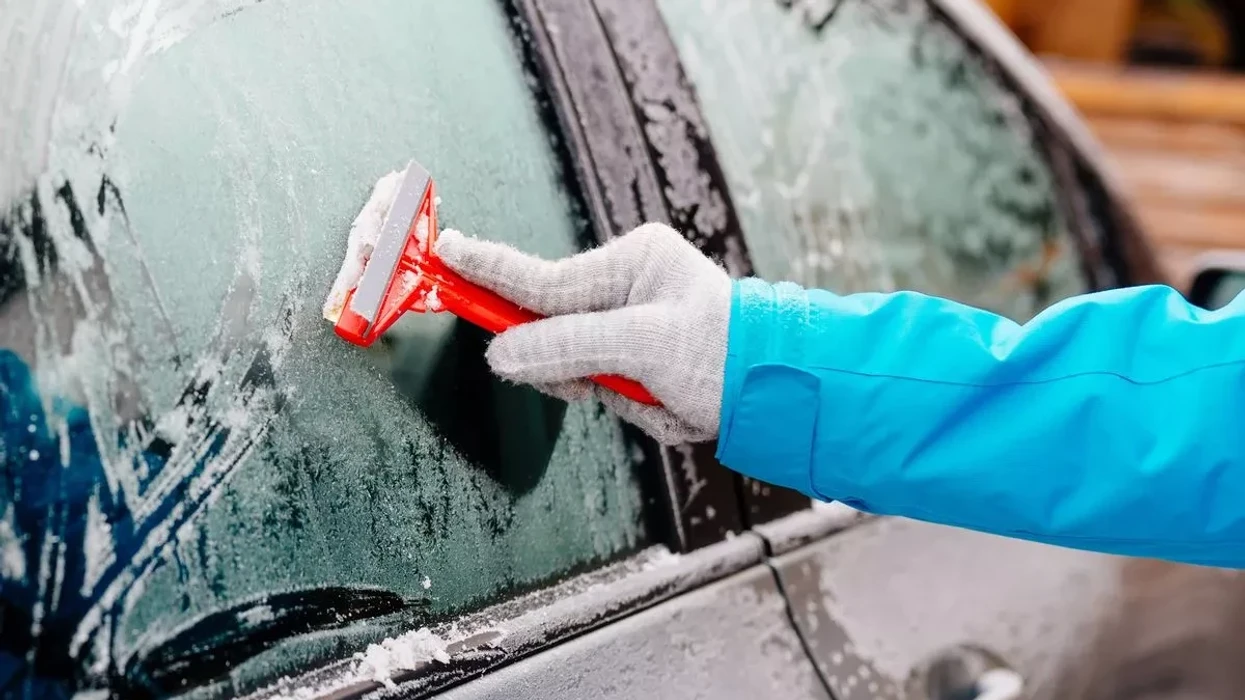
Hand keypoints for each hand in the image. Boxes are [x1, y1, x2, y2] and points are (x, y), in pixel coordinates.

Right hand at [435, 223, 730, 444]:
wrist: (777, 393)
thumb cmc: (722, 354)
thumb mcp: (641, 346)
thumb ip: (565, 347)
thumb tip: (502, 354)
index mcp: (632, 261)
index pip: (541, 276)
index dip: (487, 270)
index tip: (443, 252)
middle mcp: (628, 285)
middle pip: (552, 327)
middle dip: (570, 363)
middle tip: (600, 378)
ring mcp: (631, 323)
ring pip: (574, 365)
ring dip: (607, 389)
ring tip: (656, 393)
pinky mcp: (637, 359)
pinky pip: (603, 385)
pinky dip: (627, 402)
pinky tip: (664, 403)